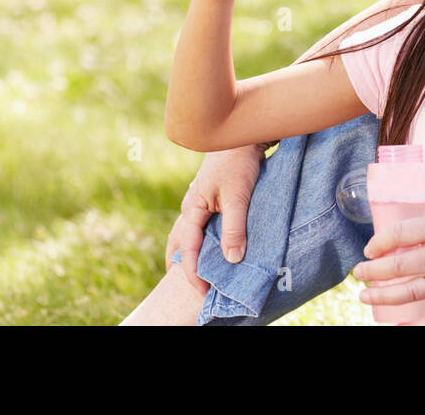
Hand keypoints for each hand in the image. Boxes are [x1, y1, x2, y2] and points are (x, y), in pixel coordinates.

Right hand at [166, 145, 264, 295]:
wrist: (243, 133)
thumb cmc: (237, 162)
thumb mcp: (237, 197)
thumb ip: (234, 228)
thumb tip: (232, 259)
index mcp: (191, 209)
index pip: (188, 248)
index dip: (193, 272)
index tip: (203, 291)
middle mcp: (192, 207)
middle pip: (181, 243)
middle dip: (183, 265)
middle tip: (189, 287)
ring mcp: (202, 202)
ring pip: (192, 234)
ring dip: (196, 253)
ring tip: (201, 272)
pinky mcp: (214, 198)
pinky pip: (204, 225)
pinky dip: (207, 240)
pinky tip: (217, 246)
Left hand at [351, 212, 424, 324]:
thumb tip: (405, 240)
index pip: (399, 233)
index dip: (378, 242)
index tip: (369, 248)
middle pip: (397, 265)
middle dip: (372, 271)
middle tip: (359, 274)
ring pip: (408, 292)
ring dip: (382, 296)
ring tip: (365, 296)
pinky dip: (414, 326)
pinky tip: (396, 327)